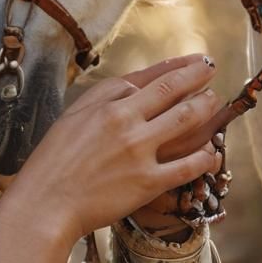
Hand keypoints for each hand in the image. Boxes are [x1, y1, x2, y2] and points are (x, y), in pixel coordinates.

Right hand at [0, 53, 223, 246]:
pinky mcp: (148, 183)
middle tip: (212, 70)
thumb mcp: (75, 115)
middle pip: (173, 90)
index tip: (196, 59)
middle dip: (198, 77)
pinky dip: (205, 155)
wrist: (45, 203)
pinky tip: (212, 152)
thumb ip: (106, 97)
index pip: (151, 76)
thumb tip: (137, 85)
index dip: (178, 65)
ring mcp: (139, 151)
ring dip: (206, 108)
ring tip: (215, 103)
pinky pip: (188, 165)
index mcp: (107, 103)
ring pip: (186, 120)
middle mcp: (126, 120)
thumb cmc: (54, 159)